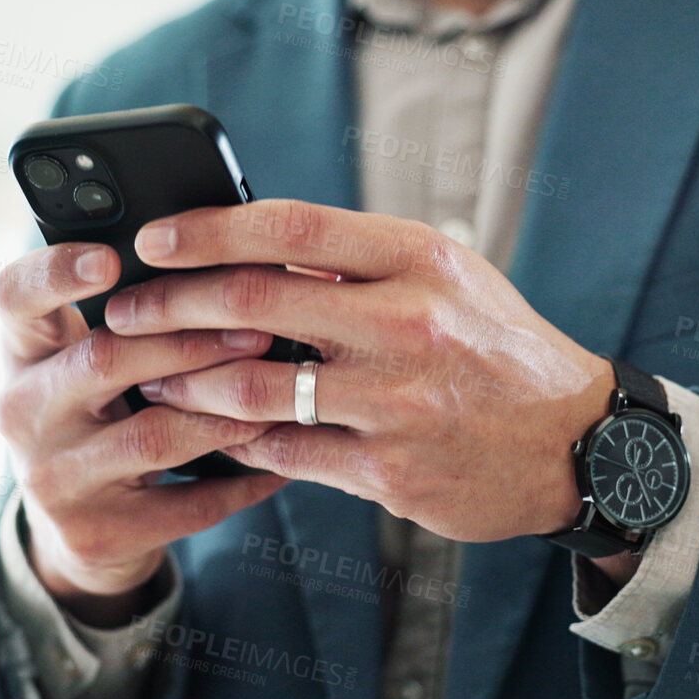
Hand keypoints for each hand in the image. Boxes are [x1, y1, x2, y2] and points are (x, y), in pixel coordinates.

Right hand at [0, 242, 288, 624]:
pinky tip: (280, 462)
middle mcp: (23, 412)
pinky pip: (185, 504)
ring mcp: (54, 479)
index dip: (56, 272)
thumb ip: (130, 314)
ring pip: (152, 436)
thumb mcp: (90, 361)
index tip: (110, 258)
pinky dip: (240, 482)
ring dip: (224, 411)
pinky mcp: (95, 533)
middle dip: (190, 342)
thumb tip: (226, 255)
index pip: (13, 296)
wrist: (79, 528)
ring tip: (277, 392)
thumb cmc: (102, 413)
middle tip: (258, 330)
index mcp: (22, 352)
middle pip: (103, 360)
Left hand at [104, 200, 612, 544]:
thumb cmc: (496, 346)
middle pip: (254, 302)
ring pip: (252, 385)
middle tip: (125, 311)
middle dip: (170, 306)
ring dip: (184, 381)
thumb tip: (252, 246)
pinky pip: (281, 451)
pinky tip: (208, 430)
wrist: (573, 442)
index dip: (207, 230)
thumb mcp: (448, 275)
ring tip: (151, 377)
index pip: (290, 228)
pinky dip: (233, 439)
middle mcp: (407, 322)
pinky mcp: (388, 470)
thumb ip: (360, 261)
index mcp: (418, 258)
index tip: (153, 238)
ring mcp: (396, 401)